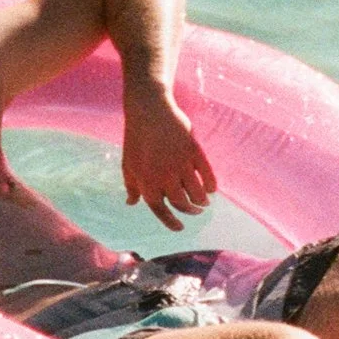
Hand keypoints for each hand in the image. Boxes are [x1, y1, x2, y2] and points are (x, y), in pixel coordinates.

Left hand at [122, 92, 216, 230]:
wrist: (149, 111)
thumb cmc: (136, 139)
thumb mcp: (128, 164)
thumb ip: (132, 186)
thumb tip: (131, 202)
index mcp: (147, 182)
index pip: (160, 210)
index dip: (170, 222)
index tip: (179, 228)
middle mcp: (165, 177)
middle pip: (181, 203)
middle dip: (189, 211)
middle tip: (195, 212)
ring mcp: (181, 164)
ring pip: (196, 192)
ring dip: (201, 201)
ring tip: (203, 203)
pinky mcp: (194, 152)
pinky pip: (206, 174)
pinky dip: (210, 185)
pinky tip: (210, 190)